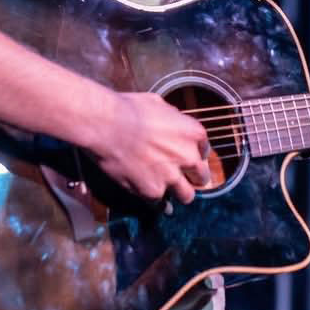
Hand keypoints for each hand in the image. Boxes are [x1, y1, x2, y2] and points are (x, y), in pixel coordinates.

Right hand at [89, 91, 210, 202]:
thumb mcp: (158, 104)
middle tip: (184, 177)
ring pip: (187, 196)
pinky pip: (161, 205)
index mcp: (193, 133)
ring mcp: (171, 176)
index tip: (187, 158)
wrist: (106, 125)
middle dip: (193, 177)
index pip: (204, 151)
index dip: (194, 155)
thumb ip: (172, 118)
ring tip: (172, 192)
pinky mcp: (152, 191)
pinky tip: (158, 204)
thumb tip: (173, 121)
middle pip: (201, 176)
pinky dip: (159, 205)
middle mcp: (188, 156)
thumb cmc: (128, 109)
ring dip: (180, 193)